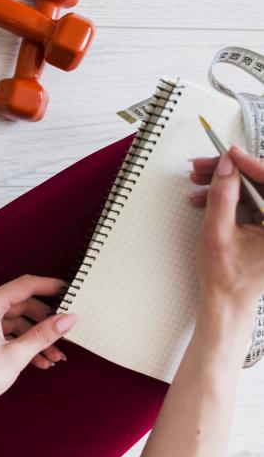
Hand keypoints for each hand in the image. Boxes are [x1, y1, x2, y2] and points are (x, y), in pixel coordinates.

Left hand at [0, 275, 75, 423]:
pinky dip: (23, 345)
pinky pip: (7, 334)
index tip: (69, 290)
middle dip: (46, 321)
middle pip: (22, 305)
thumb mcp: (16, 356)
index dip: (49, 286)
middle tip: (65, 332)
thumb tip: (66, 320)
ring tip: (55, 355)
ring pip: (16, 323)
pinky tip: (40, 361)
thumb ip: (43, 335)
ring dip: (36, 337)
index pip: (25, 285)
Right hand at [189, 145, 263, 327]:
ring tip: (199, 181)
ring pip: (255, 188)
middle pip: (263, 182)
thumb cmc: (226, 277)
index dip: (250, 164)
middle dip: (232, 171)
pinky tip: (207, 196)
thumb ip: (222, 196)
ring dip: (227, 181)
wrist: (227, 301)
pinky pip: (251, 199)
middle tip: (205, 166)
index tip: (229, 154)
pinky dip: (230, 194)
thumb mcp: (217, 233)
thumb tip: (226, 166)